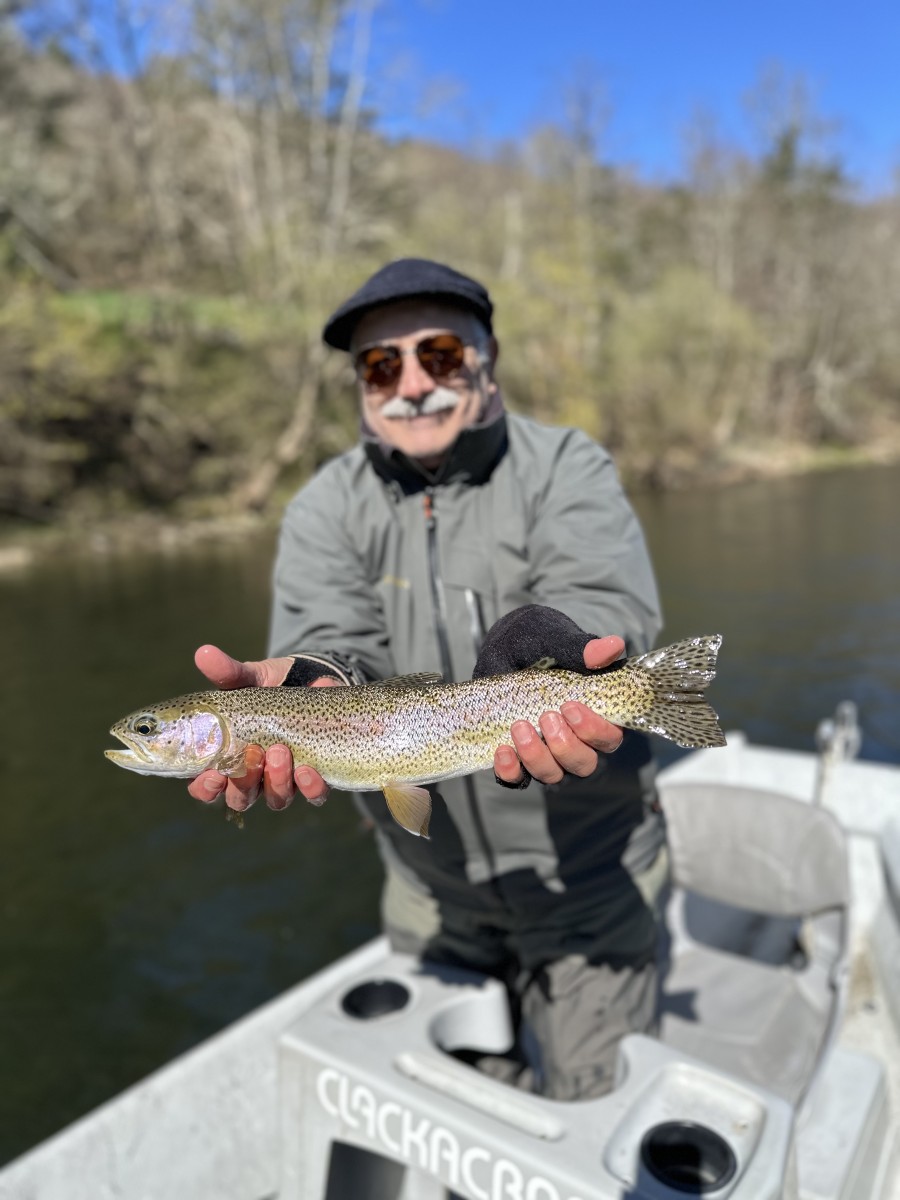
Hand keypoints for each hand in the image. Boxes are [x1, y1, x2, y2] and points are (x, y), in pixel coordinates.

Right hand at [186, 644, 338, 812]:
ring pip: (276, 799)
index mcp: (229, 757)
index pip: (207, 786)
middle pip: (240, 798)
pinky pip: (314, 795)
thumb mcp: (249, 678)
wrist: (313, 683)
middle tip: (252, 754)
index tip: (211, 774)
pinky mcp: (317, 776)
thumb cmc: (270, 687)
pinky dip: (311, 787)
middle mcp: (255, 776)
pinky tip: (310, 770)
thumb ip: (228, 672)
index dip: (205, 788)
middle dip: (243, 782)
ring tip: (280, 752)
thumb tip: (204, 652)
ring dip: (276, 781)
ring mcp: (286, 779)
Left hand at [493, 635, 624, 786]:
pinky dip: (511, 770)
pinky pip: (517, 780)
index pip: (610, 738)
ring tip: (519, 726)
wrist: (502, 646)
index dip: (595, 730)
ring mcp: (546, 752)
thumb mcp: (557, 640)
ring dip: (537, 757)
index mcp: (595, 714)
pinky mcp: (517, 758)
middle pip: (584, 764)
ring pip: (553, 775)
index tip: (571, 706)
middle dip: (566, 746)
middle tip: (546, 716)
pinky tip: (502, 750)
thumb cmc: (539, 642)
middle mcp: (575, 740)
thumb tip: (615, 645)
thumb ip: (583, 647)